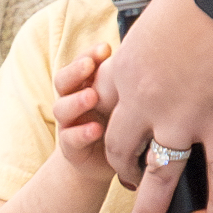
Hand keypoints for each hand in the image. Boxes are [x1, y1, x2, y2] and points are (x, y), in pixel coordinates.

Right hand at [54, 42, 113, 180]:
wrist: (103, 163)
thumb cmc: (117, 124)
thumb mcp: (121, 100)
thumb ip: (125, 81)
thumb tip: (150, 54)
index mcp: (83, 86)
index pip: (79, 64)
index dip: (89, 54)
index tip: (105, 48)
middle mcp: (71, 102)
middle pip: (63, 81)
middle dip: (75, 71)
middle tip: (89, 65)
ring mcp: (68, 125)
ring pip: (62, 108)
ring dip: (76, 101)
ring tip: (92, 97)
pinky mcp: (70, 148)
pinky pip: (70, 138)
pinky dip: (82, 132)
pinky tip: (95, 129)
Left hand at [94, 0, 212, 212]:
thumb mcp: (157, 21)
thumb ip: (153, 50)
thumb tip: (161, 60)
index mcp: (124, 69)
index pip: (101, 116)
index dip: (104, 140)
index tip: (112, 157)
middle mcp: (143, 98)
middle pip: (120, 152)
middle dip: (124, 179)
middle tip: (131, 198)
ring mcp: (182, 113)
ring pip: (158, 175)